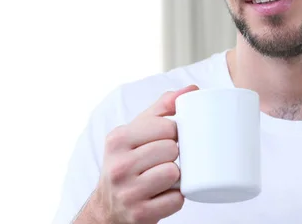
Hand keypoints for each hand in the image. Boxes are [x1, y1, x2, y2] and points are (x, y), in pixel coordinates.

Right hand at [76, 85, 198, 223]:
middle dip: (175, 154)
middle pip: (172, 149)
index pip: (166, 126)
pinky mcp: (140, 214)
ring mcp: (128, 192)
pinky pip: (176, 200)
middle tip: (165, 159)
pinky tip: (163, 194)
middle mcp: (118, 165)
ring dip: (177, 176)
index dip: (175, 132)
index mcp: (118, 139)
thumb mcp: (136, 132)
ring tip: (165, 176)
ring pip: (174, 173)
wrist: (108, 208)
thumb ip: (162, 107)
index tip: (168, 138)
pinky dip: (176, 198)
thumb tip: (192, 89)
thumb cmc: (129, 162)